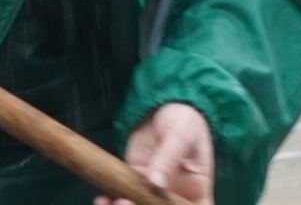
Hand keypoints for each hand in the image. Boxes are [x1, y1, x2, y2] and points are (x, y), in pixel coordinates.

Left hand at [96, 102, 213, 204]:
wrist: (162, 105)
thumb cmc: (183, 119)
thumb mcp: (181, 134)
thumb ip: (168, 157)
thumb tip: (155, 183)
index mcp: (196, 192)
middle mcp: (175, 197)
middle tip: (125, 203)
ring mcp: (153, 192)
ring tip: (114, 202)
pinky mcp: (134, 182)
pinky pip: (122, 196)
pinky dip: (111, 201)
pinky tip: (103, 199)